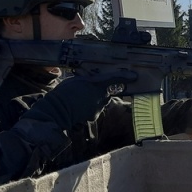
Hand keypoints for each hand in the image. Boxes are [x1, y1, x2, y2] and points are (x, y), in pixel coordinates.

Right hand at [21, 71, 136, 129]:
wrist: (57, 110)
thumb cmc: (64, 92)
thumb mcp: (76, 80)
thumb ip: (89, 80)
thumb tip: (94, 81)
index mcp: (95, 83)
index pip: (114, 78)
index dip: (125, 76)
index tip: (134, 76)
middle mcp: (100, 95)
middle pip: (108, 91)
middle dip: (104, 90)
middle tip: (91, 89)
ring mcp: (98, 106)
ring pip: (102, 101)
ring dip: (96, 99)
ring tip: (82, 99)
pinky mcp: (95, 115)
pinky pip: (96, 109)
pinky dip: (91, 108)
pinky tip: (80, 107)